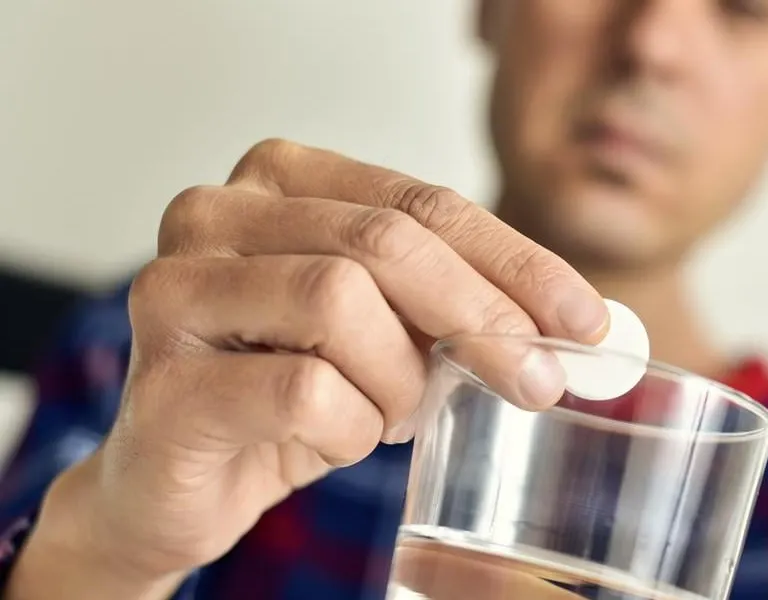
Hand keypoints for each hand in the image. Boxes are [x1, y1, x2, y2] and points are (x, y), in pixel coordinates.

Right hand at [9, 139, 608, 598]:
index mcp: (281, 177)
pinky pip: (303, 392)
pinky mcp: (165, 380)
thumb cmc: (291, 390)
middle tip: (537, 382)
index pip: (424, 201)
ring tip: (390, 413)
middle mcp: (217, 212)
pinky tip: (335, 438)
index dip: (515, 261)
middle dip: (482, 317)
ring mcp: (178, 289)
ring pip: (339, 302)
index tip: (585, 322)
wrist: (182, 477)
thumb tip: (580, 328)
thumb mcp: (387, 330)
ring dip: (397, 379)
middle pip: (387, 241)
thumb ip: (459, 304)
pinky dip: (349, 428)